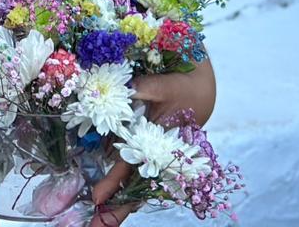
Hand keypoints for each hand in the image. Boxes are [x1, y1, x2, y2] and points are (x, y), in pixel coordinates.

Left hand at [89, 61, 216, 223]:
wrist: (201, 90)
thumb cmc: (182, 87)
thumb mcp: (164, 85)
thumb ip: (145, 88)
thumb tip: (128, 90)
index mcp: (161, 145)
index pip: (131, 168)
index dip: (112, 183)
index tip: (97, 198)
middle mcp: (160, 159)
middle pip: (136, 191)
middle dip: (117, 211)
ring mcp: (159, 161)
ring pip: (138, 189)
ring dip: (121, 205)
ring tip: (101, 223)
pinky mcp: (156, 157)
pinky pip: (140, 178)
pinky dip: (126, 190)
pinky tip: (113, 202)